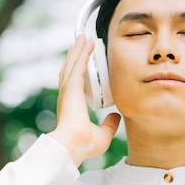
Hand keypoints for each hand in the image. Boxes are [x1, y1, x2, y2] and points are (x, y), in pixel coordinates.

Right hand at [47, 36, 120, 166]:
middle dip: (75, 55)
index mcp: (72, 106)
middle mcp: (67, 96)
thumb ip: (109, 125)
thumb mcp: (103, 134)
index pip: (74, 84)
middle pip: (71, 69)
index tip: (80, 62)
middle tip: (79, 43)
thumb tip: (117, 115)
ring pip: (73, 64)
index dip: (76, 71)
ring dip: (78, 50)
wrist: (74, 145)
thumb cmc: (84, 145)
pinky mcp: (71, 87)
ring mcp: (68, 90)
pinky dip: (82, 52)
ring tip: (82, 38)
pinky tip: (87, 43)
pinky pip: (78, 65)